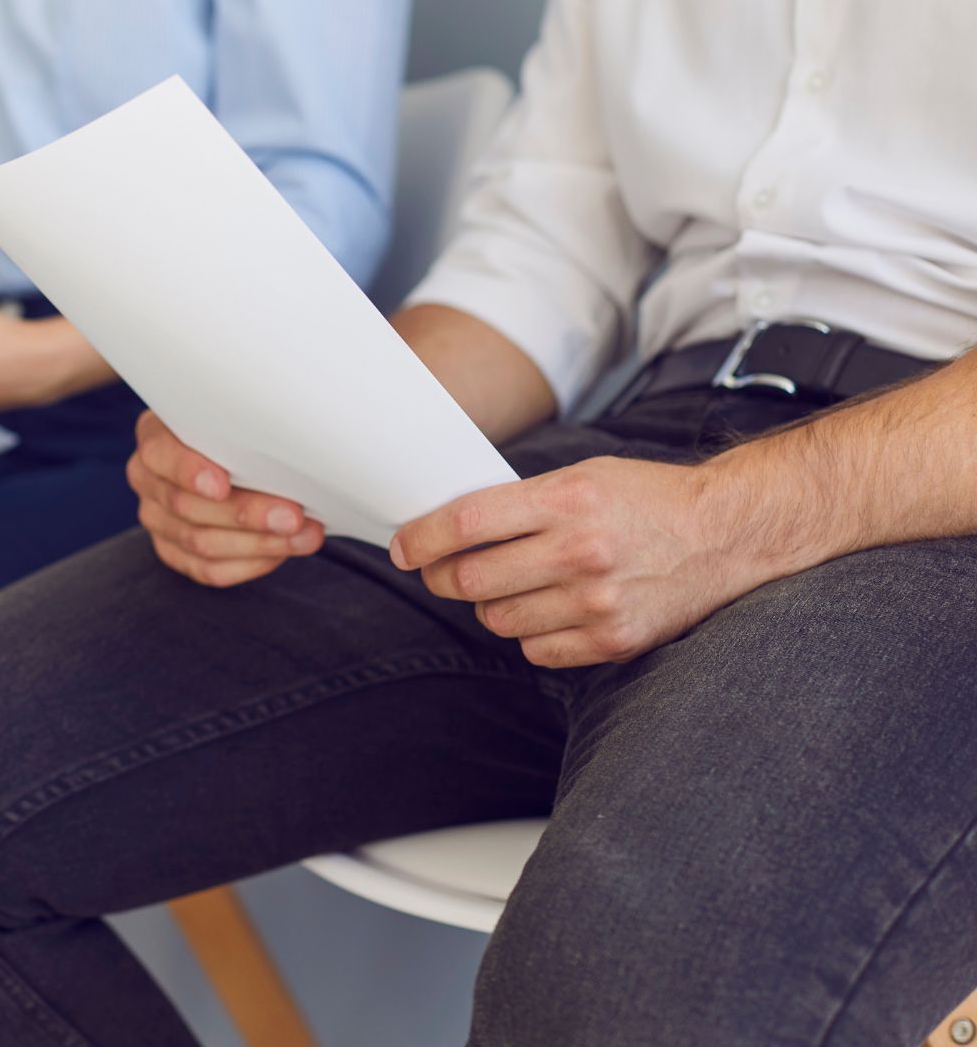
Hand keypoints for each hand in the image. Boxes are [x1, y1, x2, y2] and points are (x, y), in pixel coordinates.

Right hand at [128, 410, 325, 587]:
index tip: (222, 486)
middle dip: (246, 514)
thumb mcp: (235, 416)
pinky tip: (282, 552)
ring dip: (260, 543)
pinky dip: (251, 563)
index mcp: (155, 436)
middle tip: (293, 516)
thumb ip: (246, 427)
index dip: (188, 471)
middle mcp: (147, 479)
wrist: (237, 457)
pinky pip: (209, 569)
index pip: (159, 454)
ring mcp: (157, 519)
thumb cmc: (238, 430)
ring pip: (201, 543)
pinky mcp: (174, 551)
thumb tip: (290, 445)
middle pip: (187, 506)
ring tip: (305, 535)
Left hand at [391, 456, 765, 668]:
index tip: (402, 548)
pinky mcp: (614, 640)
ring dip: (490, 607)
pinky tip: (548, 610)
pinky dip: (529, 635)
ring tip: (511, 587)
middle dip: (443, 578)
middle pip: (472, 580)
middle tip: (442, 572)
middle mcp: (581, 550)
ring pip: (498, 620)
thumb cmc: (644, 499)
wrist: (727, 533)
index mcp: (568, 499)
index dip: (421, 540)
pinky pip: (535, 651)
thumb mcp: (582, 478)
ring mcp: (598, 601)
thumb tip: (444, 530)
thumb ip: (519, 503)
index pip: (466, 524)